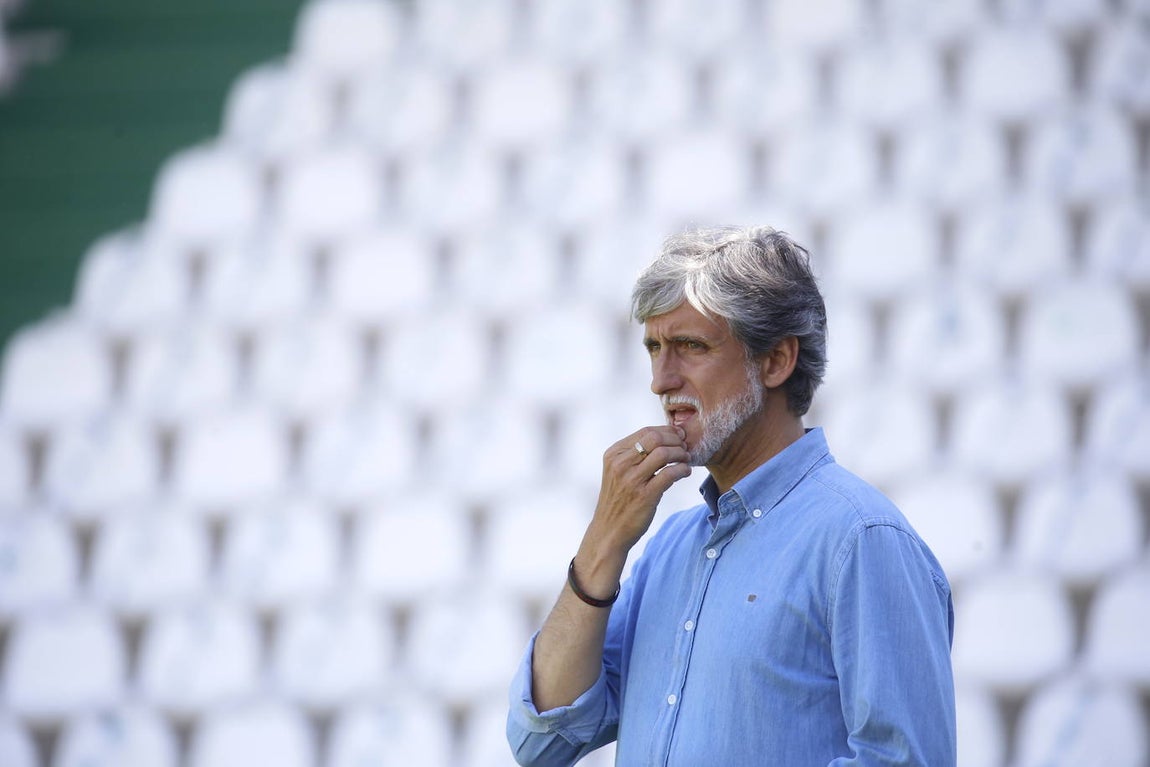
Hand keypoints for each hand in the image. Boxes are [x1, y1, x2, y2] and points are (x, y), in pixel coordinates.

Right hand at [587, 425, 691, 555]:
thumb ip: (633, 455)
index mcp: (614, 454)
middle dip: (675, 440)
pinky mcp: (645, 495)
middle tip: (685, 447)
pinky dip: (683, 470)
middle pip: (655, 438)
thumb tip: (663, 438)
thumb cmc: (618, 500)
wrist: (609, 532)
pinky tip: (686, 472)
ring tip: (686, 459)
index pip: (646, 432)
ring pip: (664, 454)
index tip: (678, 436)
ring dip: (681, 454)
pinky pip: (670, 474)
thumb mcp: (617, 472)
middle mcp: (620, 464)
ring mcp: (632, 480)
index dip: (667, 431)